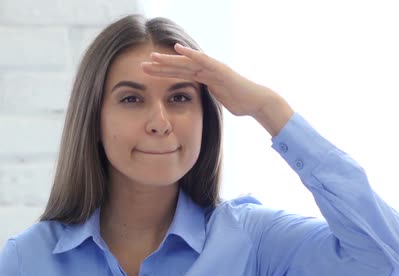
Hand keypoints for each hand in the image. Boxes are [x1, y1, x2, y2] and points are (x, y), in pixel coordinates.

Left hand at [141, 43, 293, 135]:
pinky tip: (178, 49)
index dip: (163, 73)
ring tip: (153, 57)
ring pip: (187, 63)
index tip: (147, 73)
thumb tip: (197, 103)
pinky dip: (191, 54)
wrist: (256, 101)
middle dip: (160, 66)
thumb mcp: (218, 100)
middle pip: (179, 67)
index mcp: (204, 77)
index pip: (180, 74)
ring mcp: (213, 69)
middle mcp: (206, 70)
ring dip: (169, 60)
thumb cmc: (239, 102)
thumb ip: (208, 96)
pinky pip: (203, 61)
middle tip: (142, 65)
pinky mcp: (220, 70)